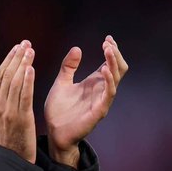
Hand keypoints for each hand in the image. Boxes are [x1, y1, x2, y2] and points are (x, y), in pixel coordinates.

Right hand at [0, 40, 36, 163]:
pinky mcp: (21, 117)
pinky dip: (27, 81)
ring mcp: (8, 110)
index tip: (17, 47)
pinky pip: (24, 95)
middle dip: (17, 57)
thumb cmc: (8, 136)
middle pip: (7, 75)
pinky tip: (31, 69)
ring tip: (30, 51)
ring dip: (23, 64)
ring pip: (15, 82)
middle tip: (25, 43)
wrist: (12, 158)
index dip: (8, 59)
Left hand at [44, 35, 128, 166]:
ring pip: (115, 79)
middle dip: (115, 55)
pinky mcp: (99, 111)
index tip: (107, 38)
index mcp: (93, 83)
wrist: (54, 132)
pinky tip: (103, 70)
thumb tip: (77, 48)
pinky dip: (108, 81)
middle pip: (117, 69)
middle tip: (108, 43)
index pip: (109, 63)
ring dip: (113, 63)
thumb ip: (68, 67)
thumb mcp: (61, 83)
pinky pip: (108, 94)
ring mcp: (102, 100)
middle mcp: (101, 90)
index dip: (111, 50)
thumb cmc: (59, 110)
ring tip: (107, 50)